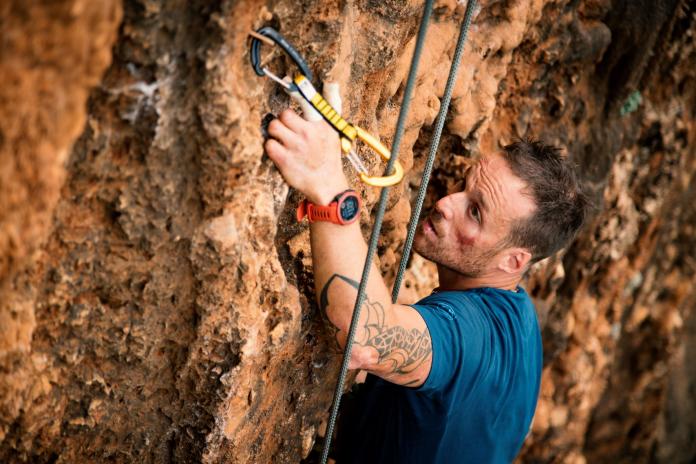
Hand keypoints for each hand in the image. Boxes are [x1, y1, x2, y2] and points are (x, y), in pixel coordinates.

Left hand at [264, 84, 348, 204]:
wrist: (327, 185)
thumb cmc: (329, 156)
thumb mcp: (334, 130)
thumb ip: (331, 106)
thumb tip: (331, 81)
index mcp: (320, 125)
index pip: (307, 100)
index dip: (295, 89)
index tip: (287, 80)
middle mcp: (307, 134)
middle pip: (283, 114)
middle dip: (282, 121)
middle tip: (287, 129)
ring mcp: (295, 147)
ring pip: (273, 127)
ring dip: (275, 133)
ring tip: (283, 140)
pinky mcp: (284, 160)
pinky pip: (268, 144)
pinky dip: (272, 147)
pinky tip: (280, 152)